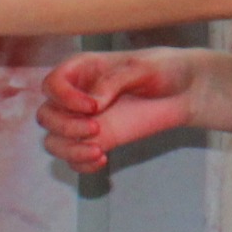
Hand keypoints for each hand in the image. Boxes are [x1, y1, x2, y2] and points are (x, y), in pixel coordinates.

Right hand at [39, 49, 210, 173]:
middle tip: (97, 128)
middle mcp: (77, 95)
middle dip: (65, 127)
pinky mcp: (97, 140)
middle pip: (46, 116)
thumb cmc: (164, 69)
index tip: (92, 107)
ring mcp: (85, 120)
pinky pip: (73, 159)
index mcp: (82, 70)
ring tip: (99, 152)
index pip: (51, 84)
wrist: (186, 90)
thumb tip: (92, 104)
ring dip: (69, 150)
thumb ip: (114, 82)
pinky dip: (81, 164)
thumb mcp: (142, 68)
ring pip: (53, 140)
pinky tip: (103, 159)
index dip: (63, 98)